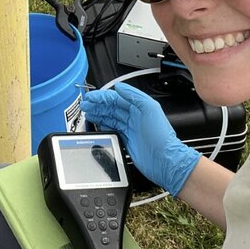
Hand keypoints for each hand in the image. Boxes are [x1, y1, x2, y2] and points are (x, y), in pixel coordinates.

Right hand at [80, 82, 200, 195]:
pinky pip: (112, 129)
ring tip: (87, 112)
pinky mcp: (126, 140)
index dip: (103, 97)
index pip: (117, 98)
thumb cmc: (160, 136)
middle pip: (112, 107)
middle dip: (97, 105)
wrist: (164, 160)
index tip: (91, 97)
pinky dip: (103, 125)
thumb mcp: (150, 108)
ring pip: (110, 118)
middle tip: (85, 104)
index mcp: (139, 107)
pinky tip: (96, 123)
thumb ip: (134, 95)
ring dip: (98, 114)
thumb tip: (120, 87)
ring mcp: (130, 129)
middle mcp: (134, 117)